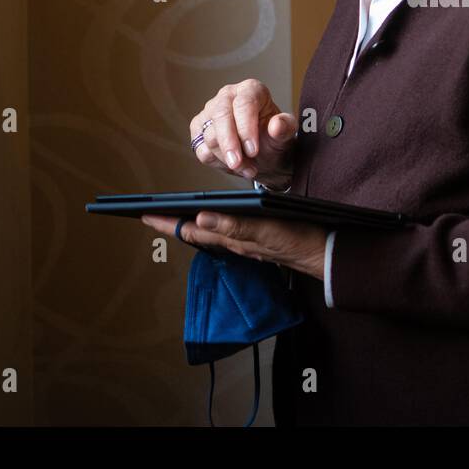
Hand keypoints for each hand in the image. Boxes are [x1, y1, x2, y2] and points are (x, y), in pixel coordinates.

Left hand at [142, 213, 327, 280]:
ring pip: (209, 233)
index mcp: (233, 238)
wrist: (324, 255)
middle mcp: (235, 242)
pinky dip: (212, 225)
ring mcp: (245, 243)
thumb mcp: (267, 230)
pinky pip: (225, 234)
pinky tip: (212, 220)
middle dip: (171, 222)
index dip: (167, 222)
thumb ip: (235, 226)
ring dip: (189, 224)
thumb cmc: (299, 240)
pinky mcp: (256, 241)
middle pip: (195, 231)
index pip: (192, 229)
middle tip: (150, 214)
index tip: (143, 214)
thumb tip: (200, 217)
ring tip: (173, 215)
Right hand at [191, 79, 295, 188]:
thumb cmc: (273, 139)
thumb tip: (277, 125)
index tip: (253, 150)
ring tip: (248, 166)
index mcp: (251, 89)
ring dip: (228, 158)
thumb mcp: (285, 135)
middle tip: (238, 163)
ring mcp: (210, 112)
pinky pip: (201, 149)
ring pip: (210, 136)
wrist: (264, 156)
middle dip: (229, 143)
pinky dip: (218, 163)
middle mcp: (227, 96)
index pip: (244, 104)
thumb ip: (285, 128)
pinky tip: (234, 166)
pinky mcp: (198, 130)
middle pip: (221, 116)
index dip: (246, 128)